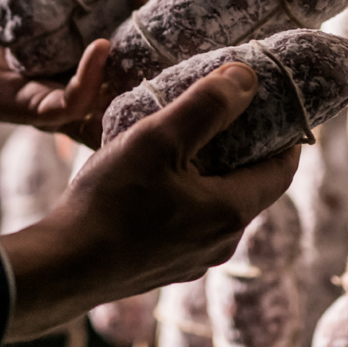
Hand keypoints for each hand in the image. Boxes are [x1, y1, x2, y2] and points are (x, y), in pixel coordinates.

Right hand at [0, 62, 301, 341]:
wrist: (62, 268)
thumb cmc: (111, 202)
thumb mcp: (158, 139)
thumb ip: (207, 106)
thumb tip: (247, 77)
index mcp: (230, 212)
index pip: (281, 170)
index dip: (285, 137)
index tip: (275, 107)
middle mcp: (221, 243)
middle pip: (249, 188)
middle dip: (242, 151)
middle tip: (224, 114)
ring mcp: (192, 261)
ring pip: (215, 208)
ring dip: (209, 175)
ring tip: (184, 142)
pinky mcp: (163, 268)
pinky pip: (188, 225)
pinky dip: (184, 198)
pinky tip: (153, 181)